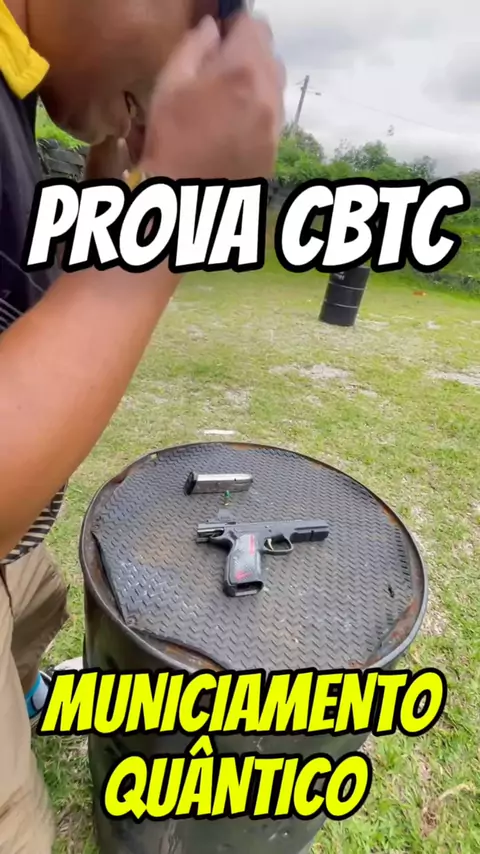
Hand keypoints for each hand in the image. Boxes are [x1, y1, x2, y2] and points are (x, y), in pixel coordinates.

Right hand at [140, 14, 284, 180]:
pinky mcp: (275, 151)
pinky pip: (273, 117)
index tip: (219, 38)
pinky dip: (258, 113)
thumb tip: (212, 28)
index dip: (235, 26)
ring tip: (226, 103)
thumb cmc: (170, 140)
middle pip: (269, 55)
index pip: (254, 25)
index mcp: (242, 71)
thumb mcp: (170, 84)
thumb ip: (195, 46)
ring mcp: (275, 126)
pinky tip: (233, 128)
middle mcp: (268, 95)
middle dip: (247, 55)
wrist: (186, 200)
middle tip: (219, 71)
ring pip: (274, 87)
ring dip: (255, 85)